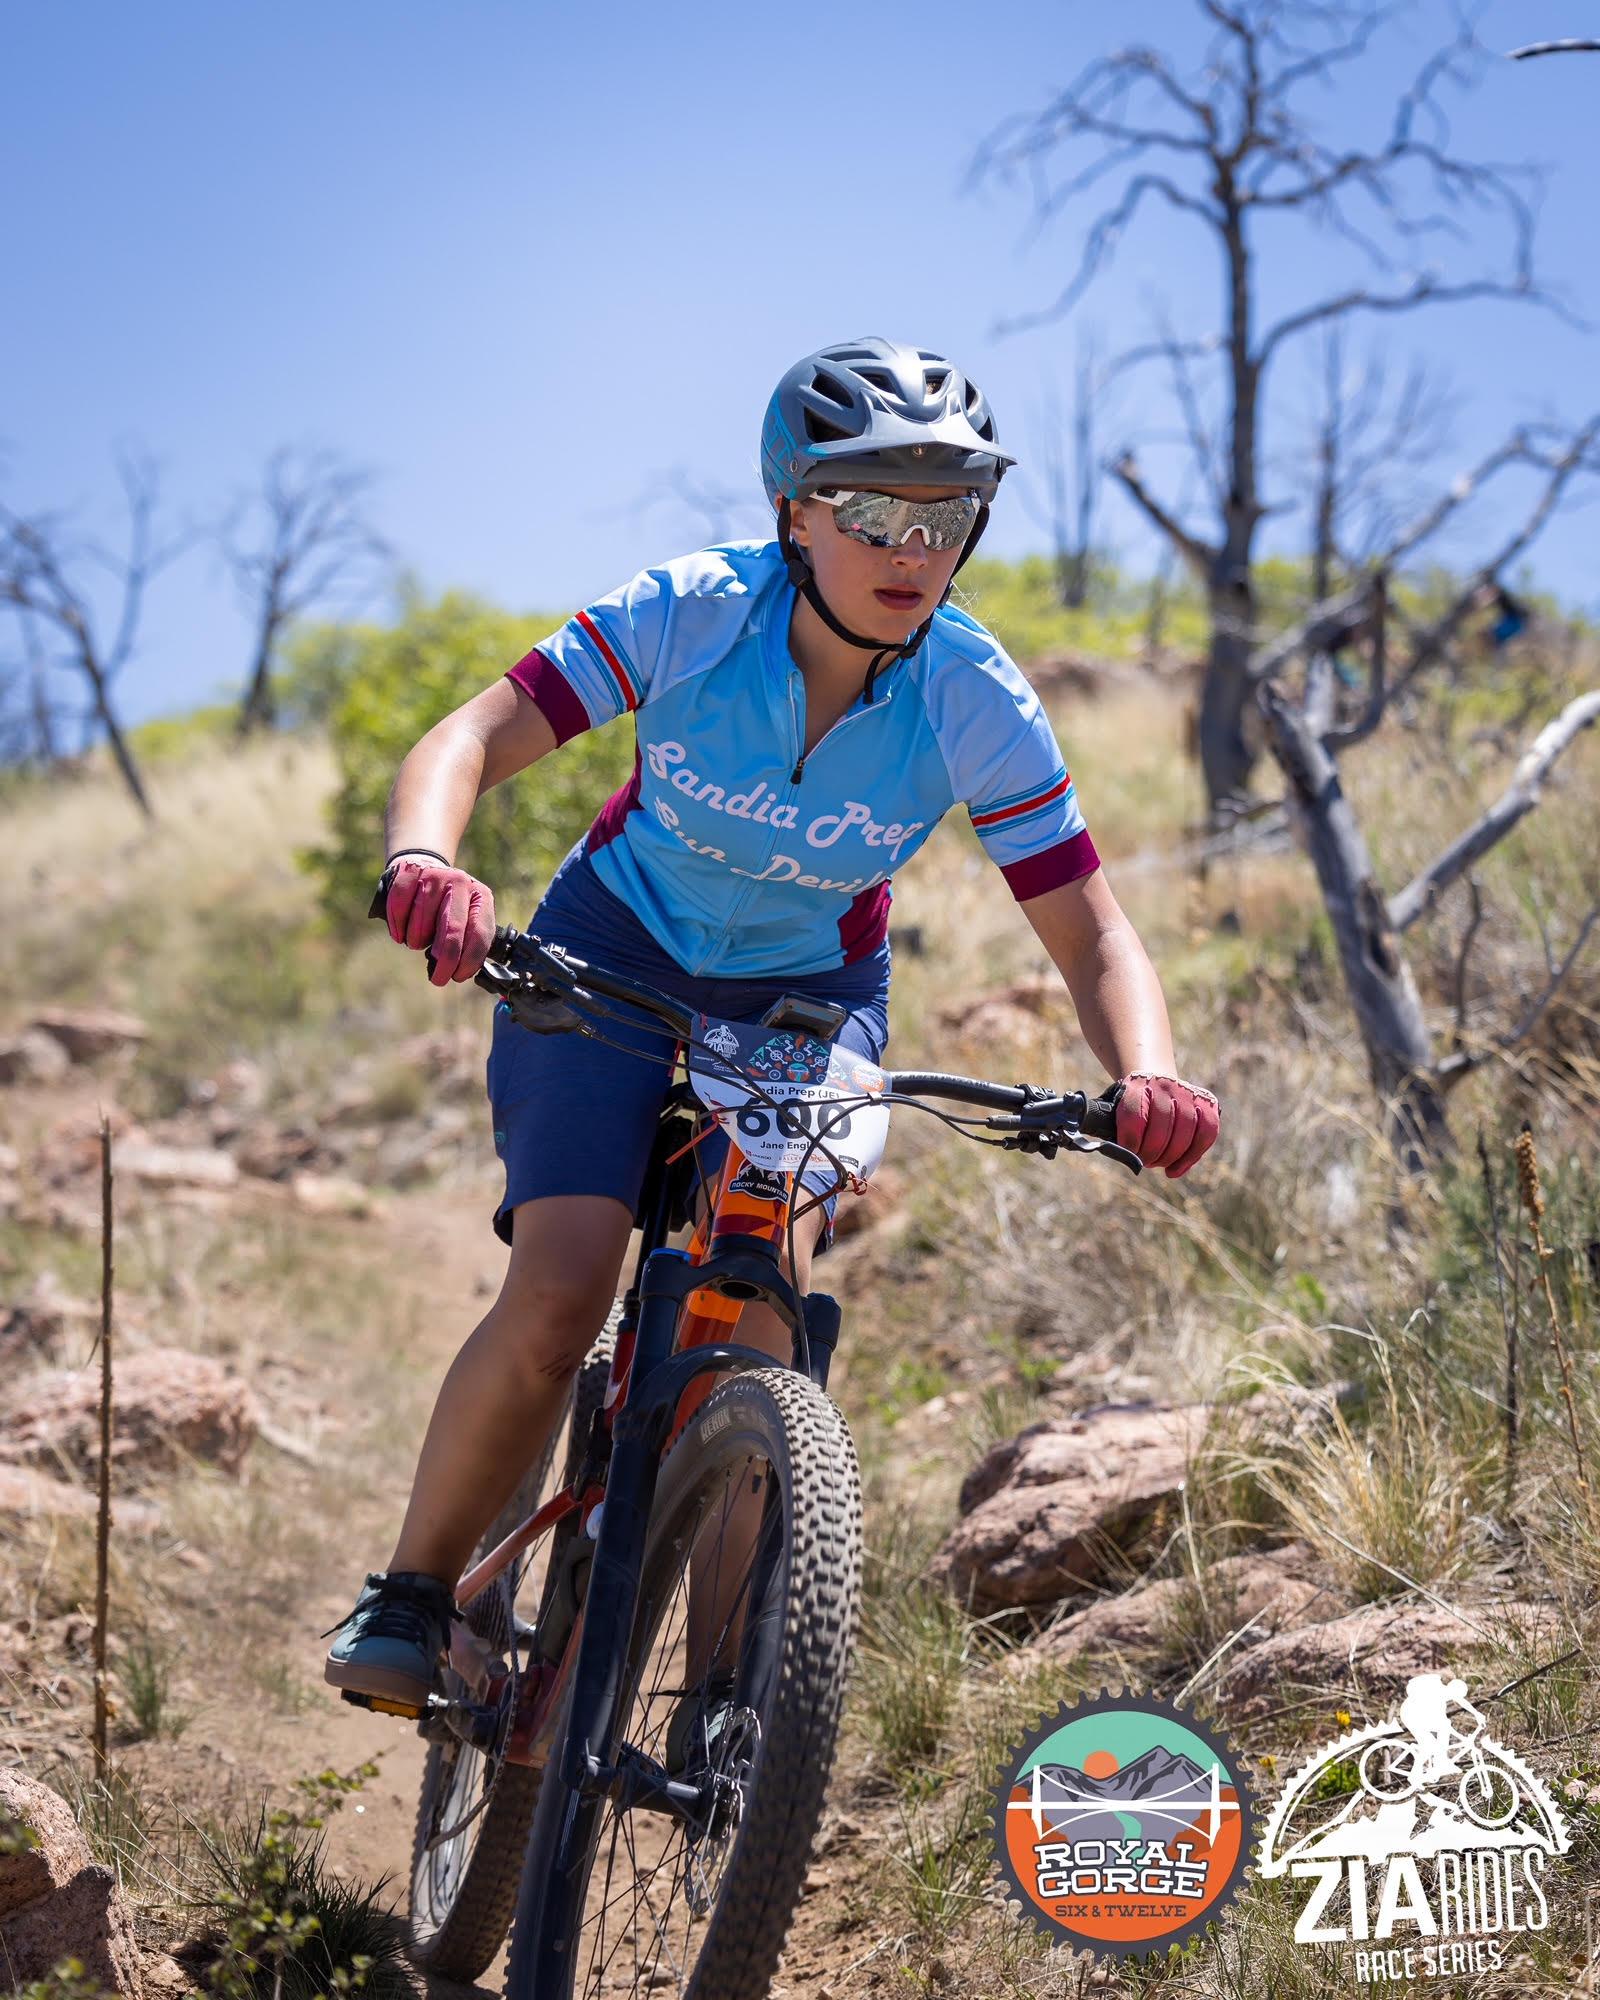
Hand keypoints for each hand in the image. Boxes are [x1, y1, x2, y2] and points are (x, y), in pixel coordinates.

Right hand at [382, 855, 495, 986]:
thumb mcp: (466, 918)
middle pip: (452, 931)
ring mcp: (435, 875)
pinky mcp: (409, 872)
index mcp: (481, 897)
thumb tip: (459, 970)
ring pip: (422, 924)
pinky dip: (398, 928)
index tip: (458, 976)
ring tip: (417, 941)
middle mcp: (461, 883)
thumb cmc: (446, 905)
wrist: (425, 870)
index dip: (469, 960)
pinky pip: (399, 909)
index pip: (479, 933)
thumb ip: (467, 940)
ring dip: (417, 942)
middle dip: (445, 960)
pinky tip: (400, 934)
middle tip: (438, 978)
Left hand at [1114, 1072, 1218, 1177]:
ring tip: (1158, 1164)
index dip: (1131, 1140)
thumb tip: (1123, 1154)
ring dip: (1169, 1158)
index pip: (1135, 1116)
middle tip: (1143, 1161)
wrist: (1155, 1080)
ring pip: (1184, 1135)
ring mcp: (1188, 1093)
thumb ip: (1117, 1128)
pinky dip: (1191, 1157)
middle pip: (1161, 1130)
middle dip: (1150, 1154)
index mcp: (1137, 1085)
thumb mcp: (1116, 1108)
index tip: (1128, 1153)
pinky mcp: (1208, 1103)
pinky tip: (1175, 1170)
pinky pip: (1207, 1134)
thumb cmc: (1133, 1104)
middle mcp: (1165, 1086)